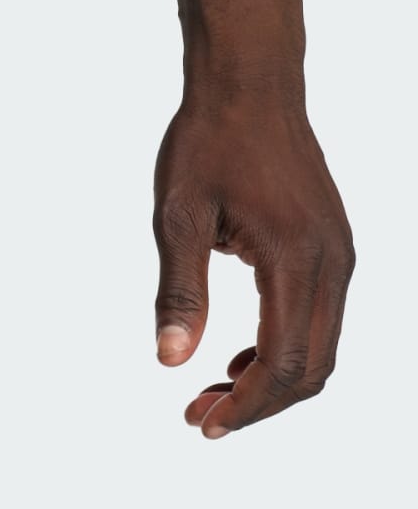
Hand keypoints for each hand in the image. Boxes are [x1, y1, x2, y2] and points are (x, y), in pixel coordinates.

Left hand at [153, 91, 354, 437]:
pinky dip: (285, 350)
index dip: (246, 404)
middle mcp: (333, 262)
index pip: (285, 362)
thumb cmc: (209, 143)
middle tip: (198, 416)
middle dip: (258, 403)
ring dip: (272, 381)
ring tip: (212, 390)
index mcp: (297, 258)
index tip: (200, 422)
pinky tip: (237, 355)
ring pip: (323, 347)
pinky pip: (321, 318)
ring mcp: (339, 254)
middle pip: (313, 368)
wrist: (251, 86)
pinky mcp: (332, 247)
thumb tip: (169, 360)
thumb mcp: (177, 217)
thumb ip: (178, 292)